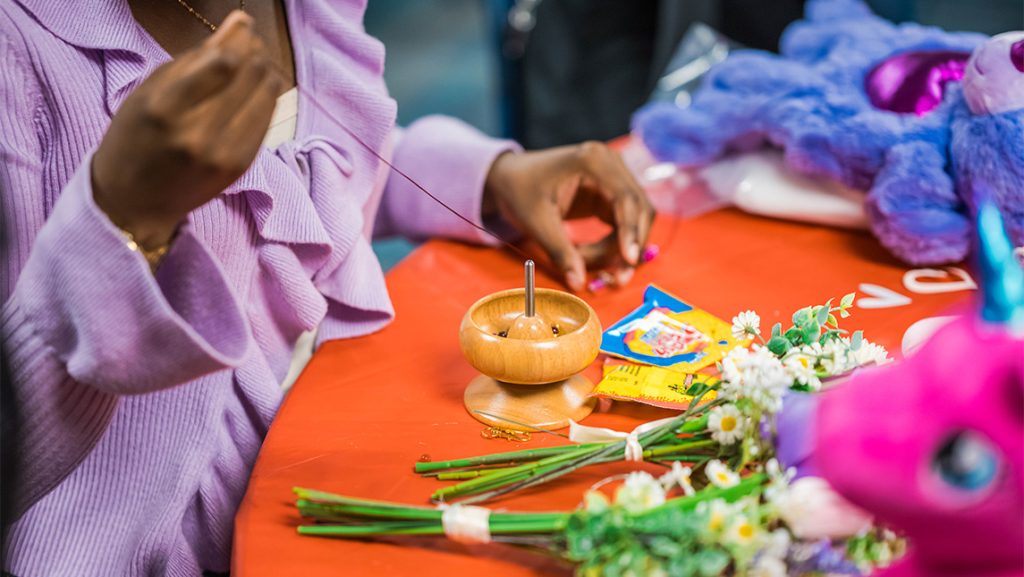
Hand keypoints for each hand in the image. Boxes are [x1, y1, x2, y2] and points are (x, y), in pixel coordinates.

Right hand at [92, 11, 283, 248]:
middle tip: (250, 43)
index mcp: (165, 109)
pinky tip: (257, 89)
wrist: (135, 200)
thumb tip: (237, 26)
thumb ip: (193, 59)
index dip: (240, 38)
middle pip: (250, 75)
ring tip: (255, 63)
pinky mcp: (240, 165)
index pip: (223, 63)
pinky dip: (267, 97)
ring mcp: (223, 153)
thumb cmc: (135, 137)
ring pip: (266, 94)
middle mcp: (197, 133)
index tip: (242, 25)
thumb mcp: (149, 92)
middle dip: (255, 51)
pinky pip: (267, 119)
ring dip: (266, 70)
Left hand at [484, 142, 654, 291]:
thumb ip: (559, 251)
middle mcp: (611, 164)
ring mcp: (614, 178)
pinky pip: (625, 224)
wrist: (510, 178)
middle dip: (630, 246)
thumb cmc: (519, 191)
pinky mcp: (611, 194)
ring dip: (623, 248)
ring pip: (636, 220)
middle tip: (616, 279)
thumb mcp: (536, 221)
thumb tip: (578, 283)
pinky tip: (596, 258)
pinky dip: (616, 244)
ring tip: (592, 266)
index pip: (625, 198)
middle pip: (639, 210)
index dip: (631, 231)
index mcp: (593, 161)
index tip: (628, 261)